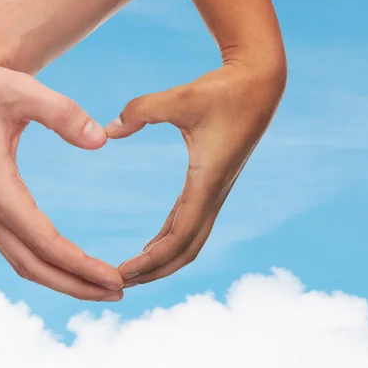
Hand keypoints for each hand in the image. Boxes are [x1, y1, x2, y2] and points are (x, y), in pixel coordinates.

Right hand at [0, 43, 124, 300]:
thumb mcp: (22, 90)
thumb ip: (63, 112)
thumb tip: (102, 140)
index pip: (44, 241)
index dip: (81, 265)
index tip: (116, 279)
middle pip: (32, 265)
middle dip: (75, 284)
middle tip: (119, 292)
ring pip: (21, 261)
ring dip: (60, 279)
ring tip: (100, 286)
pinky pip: (14, 246)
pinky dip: (44, 262)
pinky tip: (68, 262)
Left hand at [104, 59, 285, 285]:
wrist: (259, 83)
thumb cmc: (223, 90)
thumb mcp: (180, 98)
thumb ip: (140, 111)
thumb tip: (108, 131)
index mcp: (206, 183)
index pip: (178, 238)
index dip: (150, 261)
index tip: (121, 274)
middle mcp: (213, 194)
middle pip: (185, 251)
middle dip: (154, 271)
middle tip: (119, 283)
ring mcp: (215, 191)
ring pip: (190, 240)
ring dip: (162, 259)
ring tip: (132, 271)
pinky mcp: (212, 183)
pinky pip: (190, 221)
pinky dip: (170, 238)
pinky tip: (153, 244)